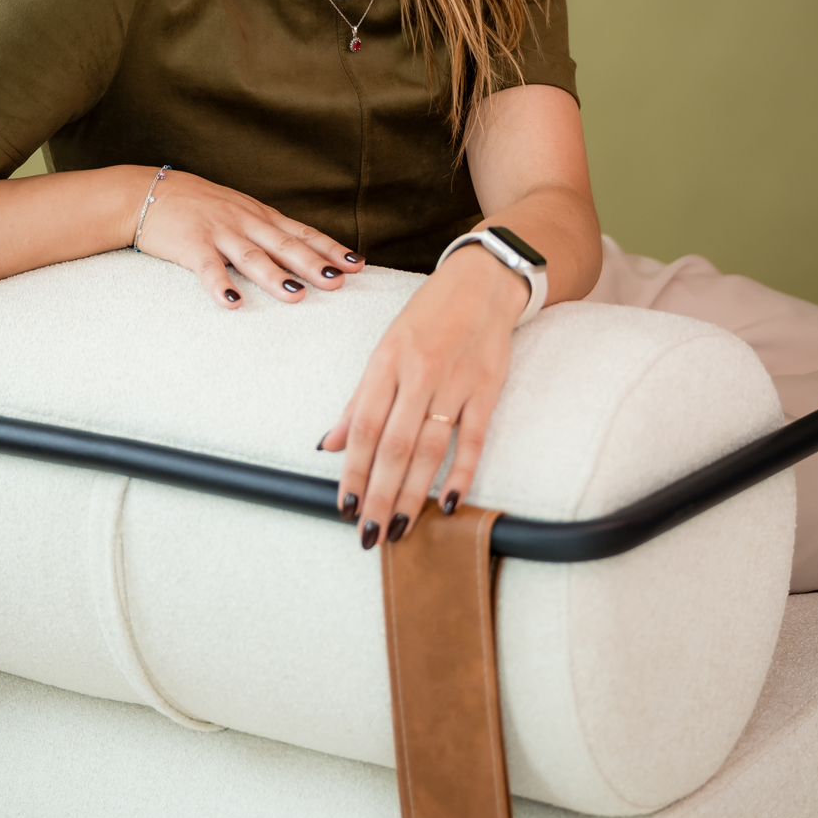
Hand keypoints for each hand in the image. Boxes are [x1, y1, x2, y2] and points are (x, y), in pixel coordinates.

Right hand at [133, 169, 362, 308]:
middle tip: (339, 280)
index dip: (330, 248)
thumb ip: (266, 229)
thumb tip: (302, 252)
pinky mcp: (191, 245)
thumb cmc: (197, 205)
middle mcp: (245, 222)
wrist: (148, 193)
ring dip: (275, 276)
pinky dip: (220, 284)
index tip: (358, 264)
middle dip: (314, 263)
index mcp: (259, 216)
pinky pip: (208, 268)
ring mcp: (219, 232)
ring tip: (296, 294)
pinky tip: (232, 302)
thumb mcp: (238, 210)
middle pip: (285, 245)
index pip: (302, 233)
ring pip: (252, 256)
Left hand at [319, 244, 527, 546]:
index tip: (345, 507)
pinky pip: (473, 439)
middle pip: (395, 445)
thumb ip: (360, 399)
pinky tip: (447, 503)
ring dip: (414, 492)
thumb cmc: (428, 317)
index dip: (354, 471)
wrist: (481, 283)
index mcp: (386, 361)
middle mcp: (418, 372)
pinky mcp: (487, 389)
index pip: (365, 427)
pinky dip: (461, 473)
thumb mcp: (385, 348)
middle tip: (370, 534)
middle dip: (380, 494)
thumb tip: (330, 444)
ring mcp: (455, 382)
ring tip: (401, 527)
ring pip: (430, 448)